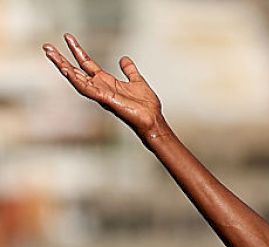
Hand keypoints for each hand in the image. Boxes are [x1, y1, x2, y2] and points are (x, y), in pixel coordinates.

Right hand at [43, 34, 165, 137]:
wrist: (153, 119)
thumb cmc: (146, 106)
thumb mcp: (137, 81)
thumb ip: (129, 70)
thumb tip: (124, 59)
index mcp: (106, 82)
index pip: (86, 64)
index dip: (77, 50)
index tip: (67, 37)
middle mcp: (100, 87)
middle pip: (75, 70)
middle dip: (61, 59)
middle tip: (46, 46)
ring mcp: (100, 94)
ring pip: (76, 79)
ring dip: (63, 67)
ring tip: (51, 54)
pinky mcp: (105, 100)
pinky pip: (87, 89)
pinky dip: (76, 80)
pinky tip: (67, 70)